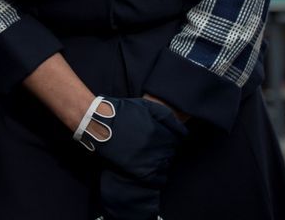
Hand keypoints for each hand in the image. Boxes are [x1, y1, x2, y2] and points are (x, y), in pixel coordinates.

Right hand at [79, 96, 184, 217]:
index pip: (175, 140)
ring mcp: (147, 159)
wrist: (101, 122)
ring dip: (162, 162)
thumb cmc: (123, 111)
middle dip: (166, 150)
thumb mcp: (147, 106)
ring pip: (165, 165)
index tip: (165, 138)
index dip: (171, 139)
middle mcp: (155, 147)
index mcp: (159, 132)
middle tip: (156, 147)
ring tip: (153, 157)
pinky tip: (154, 172)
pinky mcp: (137, 170)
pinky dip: (158, 178)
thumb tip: (183, 132)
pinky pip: (156, 179)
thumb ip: (167, 117)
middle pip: (170, 153)